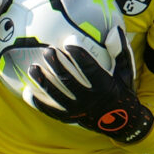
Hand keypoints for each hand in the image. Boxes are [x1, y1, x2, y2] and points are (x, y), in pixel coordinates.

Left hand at [25, 39, 153, 144]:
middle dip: (57, 65)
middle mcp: (90, 100)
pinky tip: (27, 92)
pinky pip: (51, 112)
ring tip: (32, 67)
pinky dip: (38, 103)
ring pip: (57, 96)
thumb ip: (120, 51)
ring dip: (43, 81)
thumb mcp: (126, 71)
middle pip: (69, 81)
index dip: (79, 54)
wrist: (124, 123)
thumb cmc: (123, 90)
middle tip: (48, 51)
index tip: (69, 40)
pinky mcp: (70, 118)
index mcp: (105, 87)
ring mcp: (78, 111)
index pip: (90, 69)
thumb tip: (114, 30)